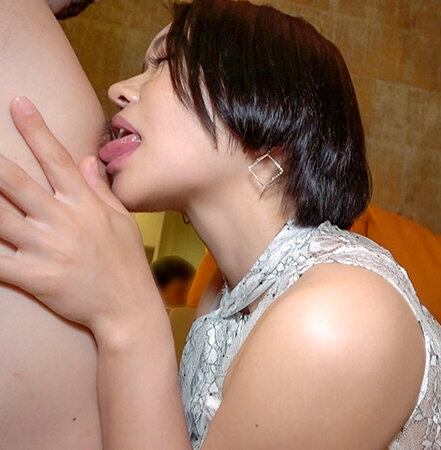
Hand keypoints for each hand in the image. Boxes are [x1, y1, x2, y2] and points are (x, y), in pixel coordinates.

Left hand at [0, 96, 158, 334]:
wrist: (128, 308)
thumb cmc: (126, 263)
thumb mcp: (121, 220)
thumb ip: (98, 189)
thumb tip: (85, 160)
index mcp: (83, 204)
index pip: (57, 159)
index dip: (36, 130)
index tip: (18, 103)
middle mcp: (62, 221)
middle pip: (14, 183)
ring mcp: (46, 249)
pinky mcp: (34, 277)